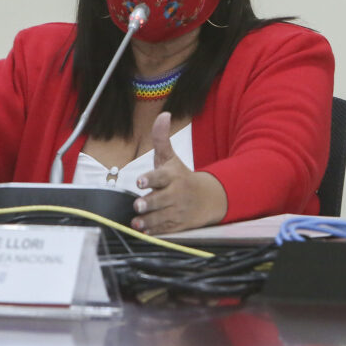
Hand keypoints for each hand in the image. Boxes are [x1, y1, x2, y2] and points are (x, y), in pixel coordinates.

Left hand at [130, 112, 227, 234]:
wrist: (208, 198)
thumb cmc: (182, 176)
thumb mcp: (171, 158)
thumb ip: (162, 138)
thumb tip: (164, 114)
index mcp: (172, 176)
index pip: (160, 176)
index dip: (150, 178)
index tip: (140, 181)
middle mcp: (175, 193)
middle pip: (161, 199)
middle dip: (150, 202)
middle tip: (138, 205)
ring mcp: (178, 210)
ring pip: (162, 217)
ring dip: (149, 220)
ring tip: (137, 221)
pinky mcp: (178, 225)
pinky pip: (166, 229)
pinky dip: (155, 231)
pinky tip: (144, 231)